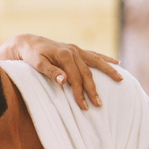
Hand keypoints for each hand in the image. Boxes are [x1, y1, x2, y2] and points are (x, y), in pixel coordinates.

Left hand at [0, 33, 122, 109]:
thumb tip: (64, 81)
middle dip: (93, 89)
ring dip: (108, 71)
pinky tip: (117, 62)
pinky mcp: (77, 50)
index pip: (75, 78)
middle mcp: (73, 51)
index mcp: (64, 55)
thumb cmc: (31, 55)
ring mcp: (76, 50)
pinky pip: (94, 55)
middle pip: (87, 73)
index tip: (84, 106)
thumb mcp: (37, 64)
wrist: (28, 42)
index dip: (80, 92)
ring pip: (96, 62)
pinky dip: (105, 59)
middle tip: (99, 104)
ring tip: (120, 80)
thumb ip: (51, 72)